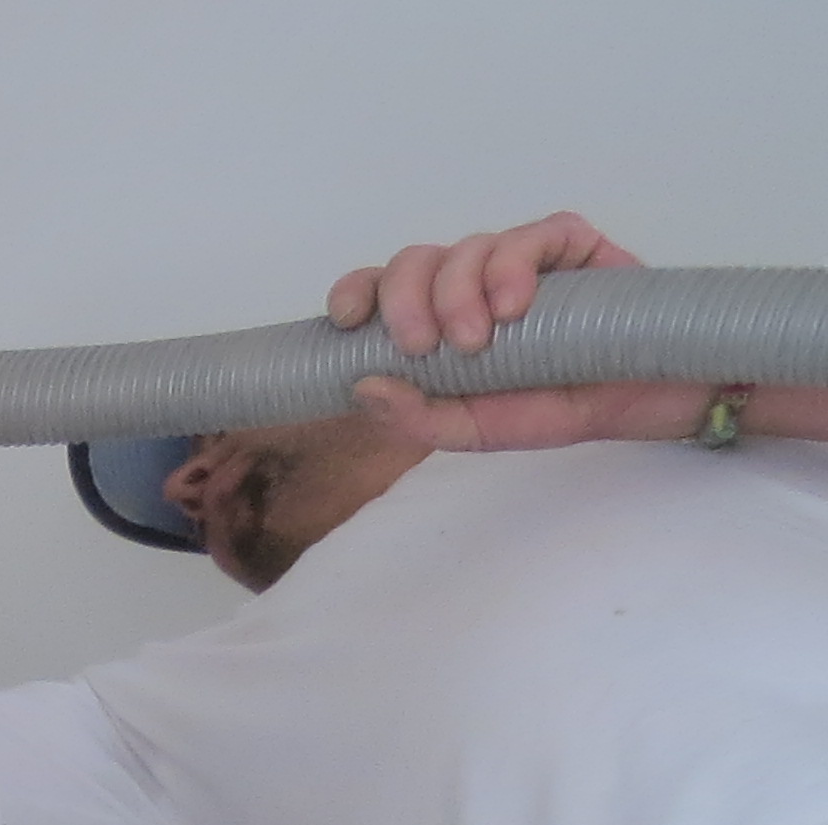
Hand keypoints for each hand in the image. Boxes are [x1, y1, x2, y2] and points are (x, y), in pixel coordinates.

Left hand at [329, 211, 699, 450]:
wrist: (636, 403)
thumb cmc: (548, 408)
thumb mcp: (470, 429)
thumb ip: (415, 416)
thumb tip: (362, 387)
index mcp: (434, 317)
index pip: (379, 288)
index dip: (357, 291)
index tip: (348, 320)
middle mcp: (469, 281)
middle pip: (416, 261)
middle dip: (406, 300)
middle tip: (424, 347)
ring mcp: (519, 259)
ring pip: (468, 248)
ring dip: (459, 292)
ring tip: (481, 341)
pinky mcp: (571, 244)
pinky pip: (534, 236)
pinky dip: (513, 267)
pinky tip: (515, 306)